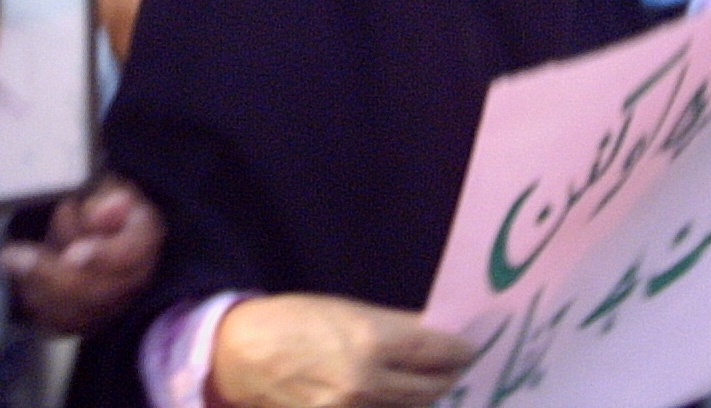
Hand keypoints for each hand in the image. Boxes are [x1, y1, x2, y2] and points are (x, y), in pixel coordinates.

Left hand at [2, 175, 162, 334]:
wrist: (113, 227)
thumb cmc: (109, 205)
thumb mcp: (112, 189)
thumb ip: (109, 199)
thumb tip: (106, 209)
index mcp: (145, 240)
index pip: (128, 255)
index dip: (101, 256)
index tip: (72, 254)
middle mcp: (135, 280)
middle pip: (94, 290)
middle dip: (50, 274)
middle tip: (12, 256)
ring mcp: (113, 305)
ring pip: (75, 311)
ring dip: (39, 287)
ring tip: (12, 261)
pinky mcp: (90, 320)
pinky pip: (62, 324)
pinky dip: (39, 305)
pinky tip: (20, 282)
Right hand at [211, 294, 475, 407]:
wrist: (241, 355)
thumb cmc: (294, 321)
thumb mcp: (347, 311)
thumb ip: (394, 328)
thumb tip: (435, 335)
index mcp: (373, 340)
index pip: (440, 352)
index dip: (461, 351)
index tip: (468, 349)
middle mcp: (368, 380)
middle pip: (433, 388)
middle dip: (449, 376)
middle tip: (456, 367)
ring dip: (425, 397)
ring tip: (430, 384)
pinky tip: (395, 398)